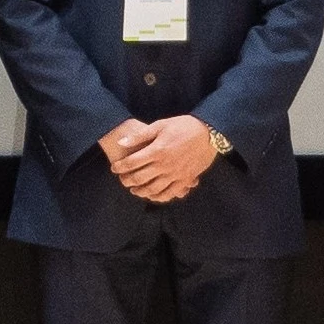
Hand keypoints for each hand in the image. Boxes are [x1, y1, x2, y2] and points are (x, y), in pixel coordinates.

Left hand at [103, 114, 220, 202]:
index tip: (114, 168)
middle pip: (140, 178)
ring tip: (134, 190)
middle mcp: (165, 165)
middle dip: (127, 181)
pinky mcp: (186, 179)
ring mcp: (176, 174)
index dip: (120, 167)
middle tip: (122, 180)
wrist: (208, 132)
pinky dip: (159, 197)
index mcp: (157, 150)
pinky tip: (153, 195)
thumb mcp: (160, 125)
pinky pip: (170, 193)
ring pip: (153, 189)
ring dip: (141, 191)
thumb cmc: (183, 126)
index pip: (132, 163)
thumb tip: (121, 143)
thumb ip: (140, 136)